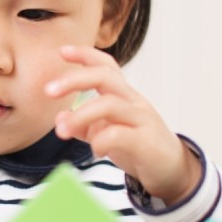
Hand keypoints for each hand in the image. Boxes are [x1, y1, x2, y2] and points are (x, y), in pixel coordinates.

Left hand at [45, 45, 201, 205]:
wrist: (173, 170)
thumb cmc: (138, 147)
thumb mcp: (107, 132)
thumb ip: (84, 125)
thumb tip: (59, 118)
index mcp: (123, 95)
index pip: (106, 66)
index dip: (85, 55)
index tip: (62, 51)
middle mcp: (133, 101)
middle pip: (105, 77)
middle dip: (74, 79)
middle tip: (48, 91)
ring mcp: (141, 119)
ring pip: (109, 104)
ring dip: (80, 115)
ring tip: (62, 132)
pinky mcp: (145, 142)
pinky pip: (119, 135)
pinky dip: (100, 141)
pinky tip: (95, 151)